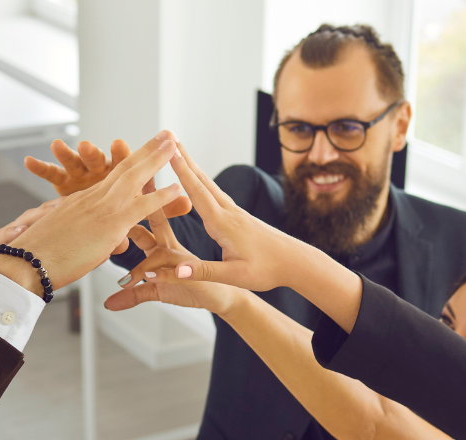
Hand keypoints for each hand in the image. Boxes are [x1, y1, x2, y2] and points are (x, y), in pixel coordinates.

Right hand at [0, 132, 187, 293]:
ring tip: (172, 142)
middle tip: (168, 133)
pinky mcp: (108, 224)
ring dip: (155, 158)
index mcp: (85, 200)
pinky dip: (160, 197)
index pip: (114, 176)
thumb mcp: (73, 240)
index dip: (132, 161)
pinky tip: (175, 189)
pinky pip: (139, 206)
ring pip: (133, 177)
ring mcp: (100, 208)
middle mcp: (92, 198)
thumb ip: (101, 238)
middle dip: (148, 149)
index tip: (148, 149)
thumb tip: (120, 242)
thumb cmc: (46, 258)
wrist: (25, 263)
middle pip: (125, 168)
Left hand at [103, 200, 243, 314]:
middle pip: (157, 221)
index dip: (132, 203)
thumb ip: (133, 295)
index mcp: (161, 245)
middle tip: (129, 191)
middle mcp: (171, 248)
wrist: (223, 298)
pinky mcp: (194, 277)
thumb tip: (108, 304)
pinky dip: (161, 276)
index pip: (144, 219)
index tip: (117, 187)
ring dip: (144, 263)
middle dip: (144, 205)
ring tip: (128, 277)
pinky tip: (148, 279)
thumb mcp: (155, 293)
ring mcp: (183, 262)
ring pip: (161, 254)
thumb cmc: (191, 288)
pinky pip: (175, 274)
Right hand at [161, 139, 364, 331]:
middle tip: (169, 137)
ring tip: (179, 151)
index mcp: (224, 225)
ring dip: (192, 167)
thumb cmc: (269, 270)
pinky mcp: (239, 217)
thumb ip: (205, 272)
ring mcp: (235, 213)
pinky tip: (199, 180)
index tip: (169, 151)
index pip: (197, 193)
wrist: (296, 263)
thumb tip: (178, 272)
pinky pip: (215, 194)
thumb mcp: (235, 276)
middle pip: (202, 181)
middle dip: (183, 159)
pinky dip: (202, 182)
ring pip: (209, 185)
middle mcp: (229, 213)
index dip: (181, 172)